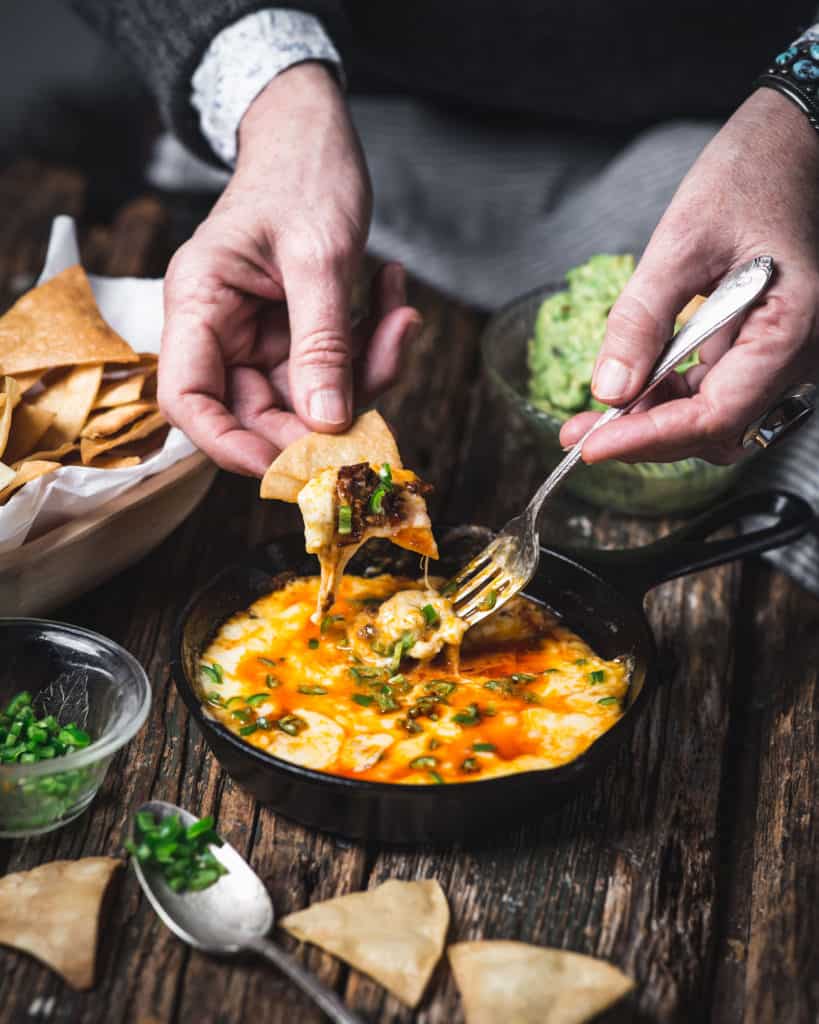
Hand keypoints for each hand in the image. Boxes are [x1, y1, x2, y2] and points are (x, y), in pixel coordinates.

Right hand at [157, 63, 421, 475]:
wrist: (315, 136)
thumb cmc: (304, 174)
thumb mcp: (319, 256)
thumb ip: (321, 342)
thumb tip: (326, 422)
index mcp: (199, 303)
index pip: (188, 397)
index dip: (226, 444)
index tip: (282, 465)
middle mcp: (223, 329)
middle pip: (258, 409)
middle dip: (324, 409)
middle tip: (381, 379)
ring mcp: (261, 336)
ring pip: (308, 395)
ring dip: (365, 371)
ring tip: (400, 314)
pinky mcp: (297, 336)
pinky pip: (335, 368)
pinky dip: (373, 347)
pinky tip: (394, 297)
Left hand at [560, 89, 818, 464]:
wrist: (789, 145)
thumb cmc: (748, 176)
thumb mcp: (681, 242)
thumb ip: (642, 319)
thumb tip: (608, 391)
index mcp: (790, 329)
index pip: (716, 415)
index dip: (650, 438)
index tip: (592, 446)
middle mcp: (798, 355)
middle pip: (716, 429)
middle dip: (645, 436)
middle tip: (577, 434)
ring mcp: (783, 356)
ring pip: (715, 419)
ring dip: (654, 421)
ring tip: (593, 414)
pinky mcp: (764, 350)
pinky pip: (718, 392)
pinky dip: (670, 397)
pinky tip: (631, 386)